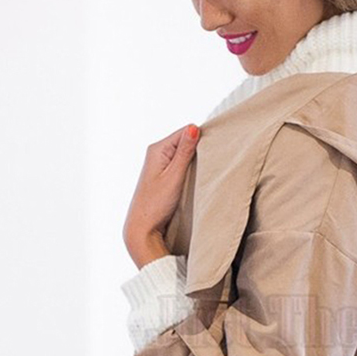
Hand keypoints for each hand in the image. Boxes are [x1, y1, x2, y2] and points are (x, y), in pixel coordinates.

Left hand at [123, 123, 200, 268]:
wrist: (142, 228)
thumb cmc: (156, 205)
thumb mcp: (174, 177)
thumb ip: (184, 152)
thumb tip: (194, 127)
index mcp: (157, 149)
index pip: (186, 132)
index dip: (201, 139)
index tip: (214, 152)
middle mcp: (156, 153)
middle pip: (185, 141)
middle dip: (199, 150)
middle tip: (211, 164)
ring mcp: (159, 165)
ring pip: (184, 154)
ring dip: (195, 161)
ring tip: (204, 173)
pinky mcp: (163, 176)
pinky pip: (180, 165)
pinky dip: (190, 170)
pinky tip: (195, 179)